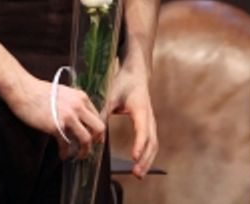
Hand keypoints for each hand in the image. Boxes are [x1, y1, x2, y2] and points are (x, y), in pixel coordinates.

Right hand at [6, 70, 104, 159]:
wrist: (23, 90)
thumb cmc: (40, 92)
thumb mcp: (64, 93)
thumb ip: (74, 104)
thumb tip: (80, 119)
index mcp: (81, 97)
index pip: (98, 117)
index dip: (97, 131)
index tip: (93, 139)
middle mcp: (78, 106)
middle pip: (99, 128)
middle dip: (96, 141)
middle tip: (88, 148)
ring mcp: (68, 116)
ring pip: (86, 139)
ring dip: (84, 151)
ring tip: (77, 156)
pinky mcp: (56, 126)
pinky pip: (66, 144)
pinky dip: (65, 152)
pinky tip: (62, 155)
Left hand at [106, 59, 158, 177]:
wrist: (136, 74)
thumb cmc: (124, 83)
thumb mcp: (111, 96)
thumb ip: (104, 113)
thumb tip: (95, 132)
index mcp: (141, 110)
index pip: (142, 130)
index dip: (139, 144)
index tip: (134, 157)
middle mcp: (149, 118)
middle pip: (152, 142)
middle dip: (145, 159)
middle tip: (136, 173)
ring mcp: (151, 122)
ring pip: (154, 144)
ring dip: (148, 160)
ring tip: (139, 174)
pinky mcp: (148, 125)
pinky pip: (151, 142)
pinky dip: (148, 155)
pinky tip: (141, 164)